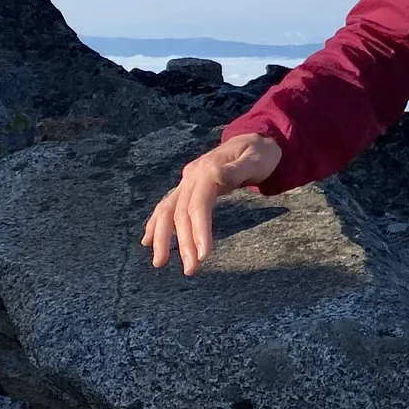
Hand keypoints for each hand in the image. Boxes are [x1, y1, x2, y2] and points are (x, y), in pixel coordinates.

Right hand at [142, 133, 282, 274]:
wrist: (256, 139)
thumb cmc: (261, 153)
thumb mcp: (257, 157)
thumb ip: (236, 169)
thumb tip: (216, 176)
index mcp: (208, 170)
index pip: (198, 205)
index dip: (199, 230)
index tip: (203, 255)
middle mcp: (192, 175)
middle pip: (181, 212)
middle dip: (182, 243)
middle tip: (190, 269)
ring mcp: (188, 180)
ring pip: (167, 210)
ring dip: (162, 237)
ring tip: (160, 262)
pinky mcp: (188, 186)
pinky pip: (167, 205)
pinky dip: (155, 224)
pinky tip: (147, 240)